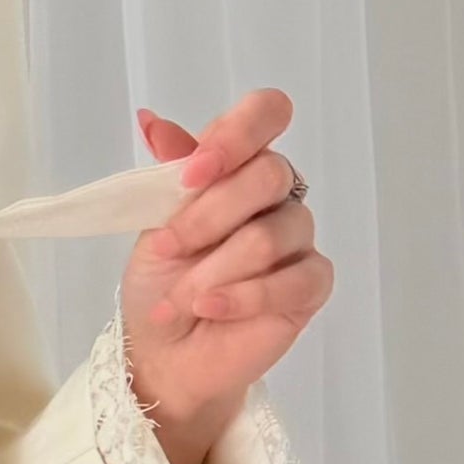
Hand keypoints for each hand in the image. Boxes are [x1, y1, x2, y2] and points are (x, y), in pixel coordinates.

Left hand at [122, 89, 332, 463]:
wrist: (165, 349)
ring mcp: (299, 238)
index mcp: (240, 163)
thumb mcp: (153, 221)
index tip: (190, 175)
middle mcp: (276, 194)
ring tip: (182, 298)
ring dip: (214, 270)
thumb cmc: (162, 279)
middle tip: (168, 249)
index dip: (234, 137)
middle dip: (208, 216)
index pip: (265, 114)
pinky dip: (243, 296)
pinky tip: (211, 308)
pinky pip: (293, 280)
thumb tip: (151, 120)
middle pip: (269, 175)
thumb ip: (170, 172)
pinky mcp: (312, 284)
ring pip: (272, 235)